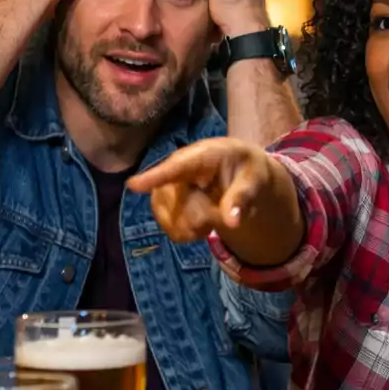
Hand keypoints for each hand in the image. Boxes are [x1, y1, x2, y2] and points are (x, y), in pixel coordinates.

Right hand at [127, 137, 277, 242]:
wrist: (240, 173)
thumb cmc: (247, 169)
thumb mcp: (255, 179)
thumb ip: (242, 197)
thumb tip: (231, 222)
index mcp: (202, 155)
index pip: (176, 167)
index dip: (154, 177)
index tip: (133, 185)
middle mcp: (177, 169)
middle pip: (176, 203)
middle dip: (202, 216)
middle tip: (225, 213)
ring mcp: (167, 187)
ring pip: (171, 219)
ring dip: (196, 226)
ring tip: (215, 215)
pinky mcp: (164, 205)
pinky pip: (170, 229)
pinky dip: (189, 233)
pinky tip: (203, 224)